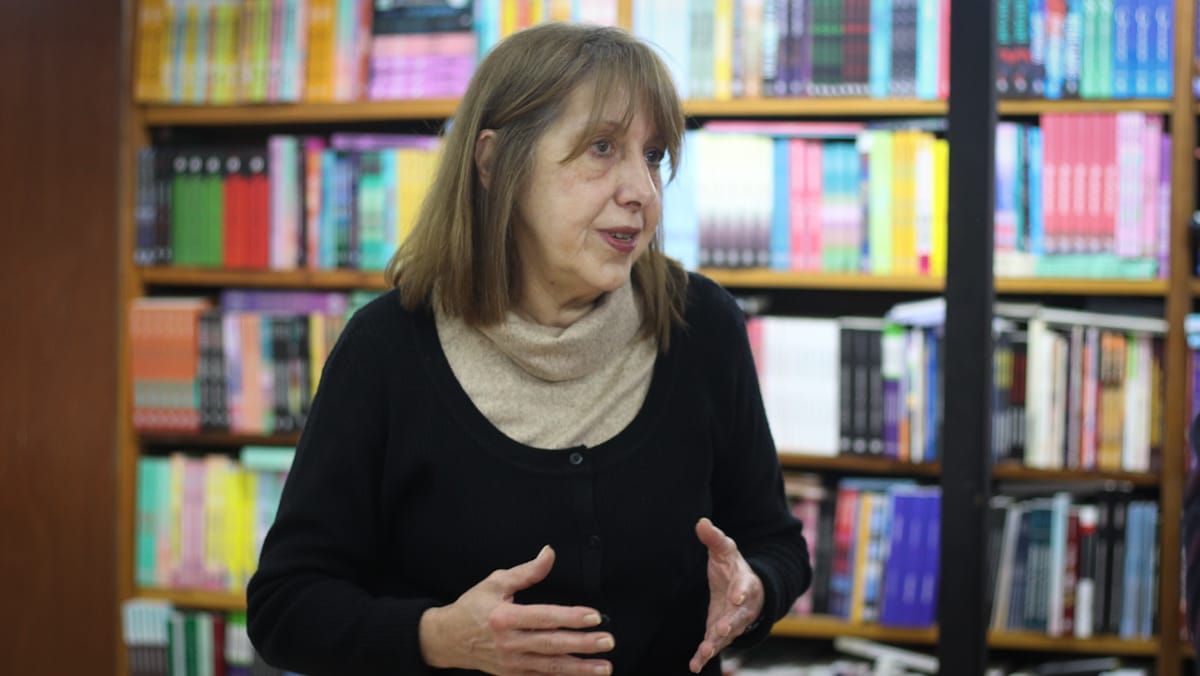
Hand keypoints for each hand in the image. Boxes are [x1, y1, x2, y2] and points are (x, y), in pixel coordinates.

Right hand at [419, 545, 614, 674]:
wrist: (447, 639)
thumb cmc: (472, 607)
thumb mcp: (495, 582)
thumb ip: (527, 571)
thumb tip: (549, 553)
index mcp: (504, 617)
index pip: (544, 617)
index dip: (571, 617)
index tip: (594, 617)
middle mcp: (509, 643)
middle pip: (552, 644)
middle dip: (582, 645)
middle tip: (607, 642)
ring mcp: (511, 663)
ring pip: (550, 667)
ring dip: (579, 668)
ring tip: (603, 667)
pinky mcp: (512, 674)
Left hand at [689, 518, 764, 673]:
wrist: (744, 589)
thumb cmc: (733, 568)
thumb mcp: (725, 550)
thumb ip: (714, 538)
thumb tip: (700, 522)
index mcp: (745, 583)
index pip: (744, 587)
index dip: (741, 592)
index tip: (736, 597)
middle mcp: (742, 607)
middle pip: (738, 617)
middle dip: (731, 624)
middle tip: (723, 630)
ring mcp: (733, 622)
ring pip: (727, 636)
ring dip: (716, 644)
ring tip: (705, 653)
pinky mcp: (721, 633)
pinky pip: (714, 645)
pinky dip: (704, 656)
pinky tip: (694, 666)